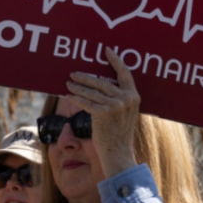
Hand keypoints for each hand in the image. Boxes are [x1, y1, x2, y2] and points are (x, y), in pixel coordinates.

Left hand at [65, 47, 139, 178]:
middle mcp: (126, 99)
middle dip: (86, 77)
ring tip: (68, 84)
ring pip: (92, 92)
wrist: (118, 152)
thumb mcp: (126, 113)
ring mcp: (115, 106)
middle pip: (102, 81)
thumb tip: (102, 86)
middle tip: (74, 74)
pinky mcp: (103, 113)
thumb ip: (119, 99)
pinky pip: (86, 102)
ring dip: (77, 87)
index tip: (106, 50)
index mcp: (134, 96)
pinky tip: (68, 96)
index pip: (125, 73)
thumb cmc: (119, 134)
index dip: (115, 60)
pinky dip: (75, 98)